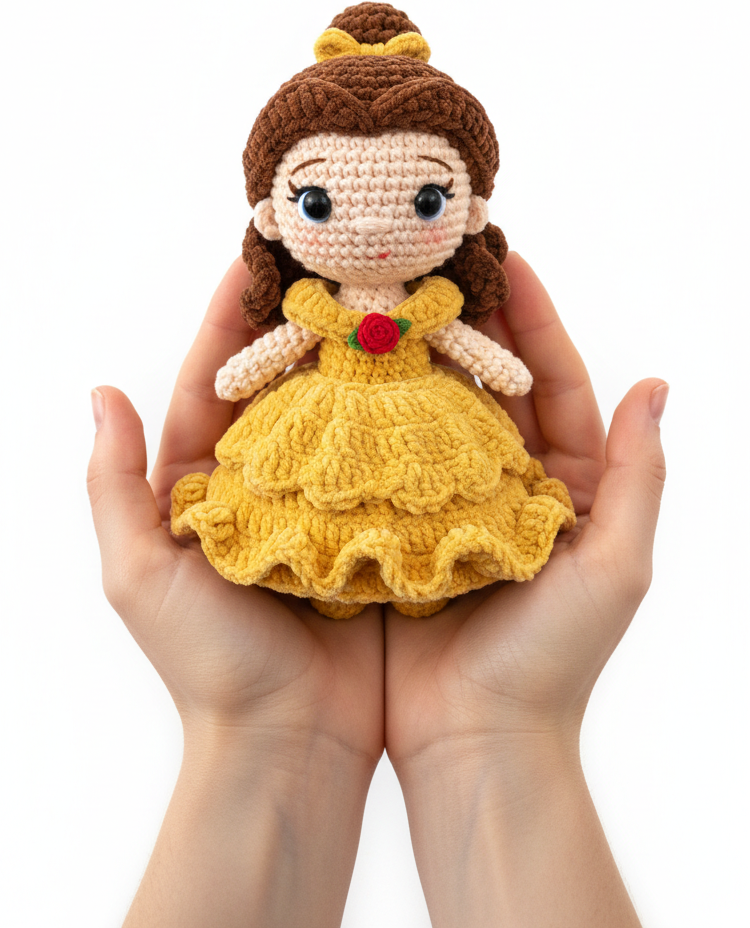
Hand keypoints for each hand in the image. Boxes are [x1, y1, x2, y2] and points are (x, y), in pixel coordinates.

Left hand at [87, 261, 383, 927]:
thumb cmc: (207, 665)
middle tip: (340, 257)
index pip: (214, 377)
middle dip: (309, 320)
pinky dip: (408, 412)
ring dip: (364, 356)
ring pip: (344, 410)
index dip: (229, 316)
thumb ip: (114, 483)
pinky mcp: (376, 528)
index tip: (254, 254)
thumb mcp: (139, 573)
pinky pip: (392, 456)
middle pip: (285, 381)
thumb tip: (101, 391)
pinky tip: (435, 367)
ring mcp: (324, 503)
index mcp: (204, 483)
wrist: (289, 747)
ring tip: (390, 292)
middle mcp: (266, 483)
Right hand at [387, 250, 666, 761]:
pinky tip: (344, 365)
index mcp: (567, 485)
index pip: (555, 381)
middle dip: (467, 319)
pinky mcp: (398, 524)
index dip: (535, 319)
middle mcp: (509, 483)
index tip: (509, 257)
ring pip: (434, 408)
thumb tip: (656, 386)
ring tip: (386, 295)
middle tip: (433, 259)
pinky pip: (385, 453)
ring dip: (415, 353)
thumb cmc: (556, 661)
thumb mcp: (617, 566)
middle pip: (490, 382)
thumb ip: (639, 477)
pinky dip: (370, 408)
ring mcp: (450, 501)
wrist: (477, 744)